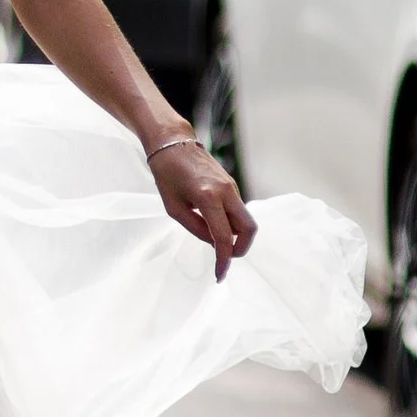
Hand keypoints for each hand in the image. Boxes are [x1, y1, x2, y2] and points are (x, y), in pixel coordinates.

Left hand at [148, 137, 255, 280]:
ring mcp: (231, 186)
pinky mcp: (231, 184)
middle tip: (225, 258)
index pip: (224, 237)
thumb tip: (214, 242)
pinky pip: (237, 210)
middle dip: (241, 249)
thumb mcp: (173, 207)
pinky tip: (213, 224)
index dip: (224, 260)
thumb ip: (196, 228)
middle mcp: (226, 191)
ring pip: (245, 220)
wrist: (172, 142)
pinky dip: (230, 222)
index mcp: (208, 197)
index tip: (219, 274)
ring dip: (235, 235)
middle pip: (249, 229)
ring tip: (214, 240)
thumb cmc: (166, 173)